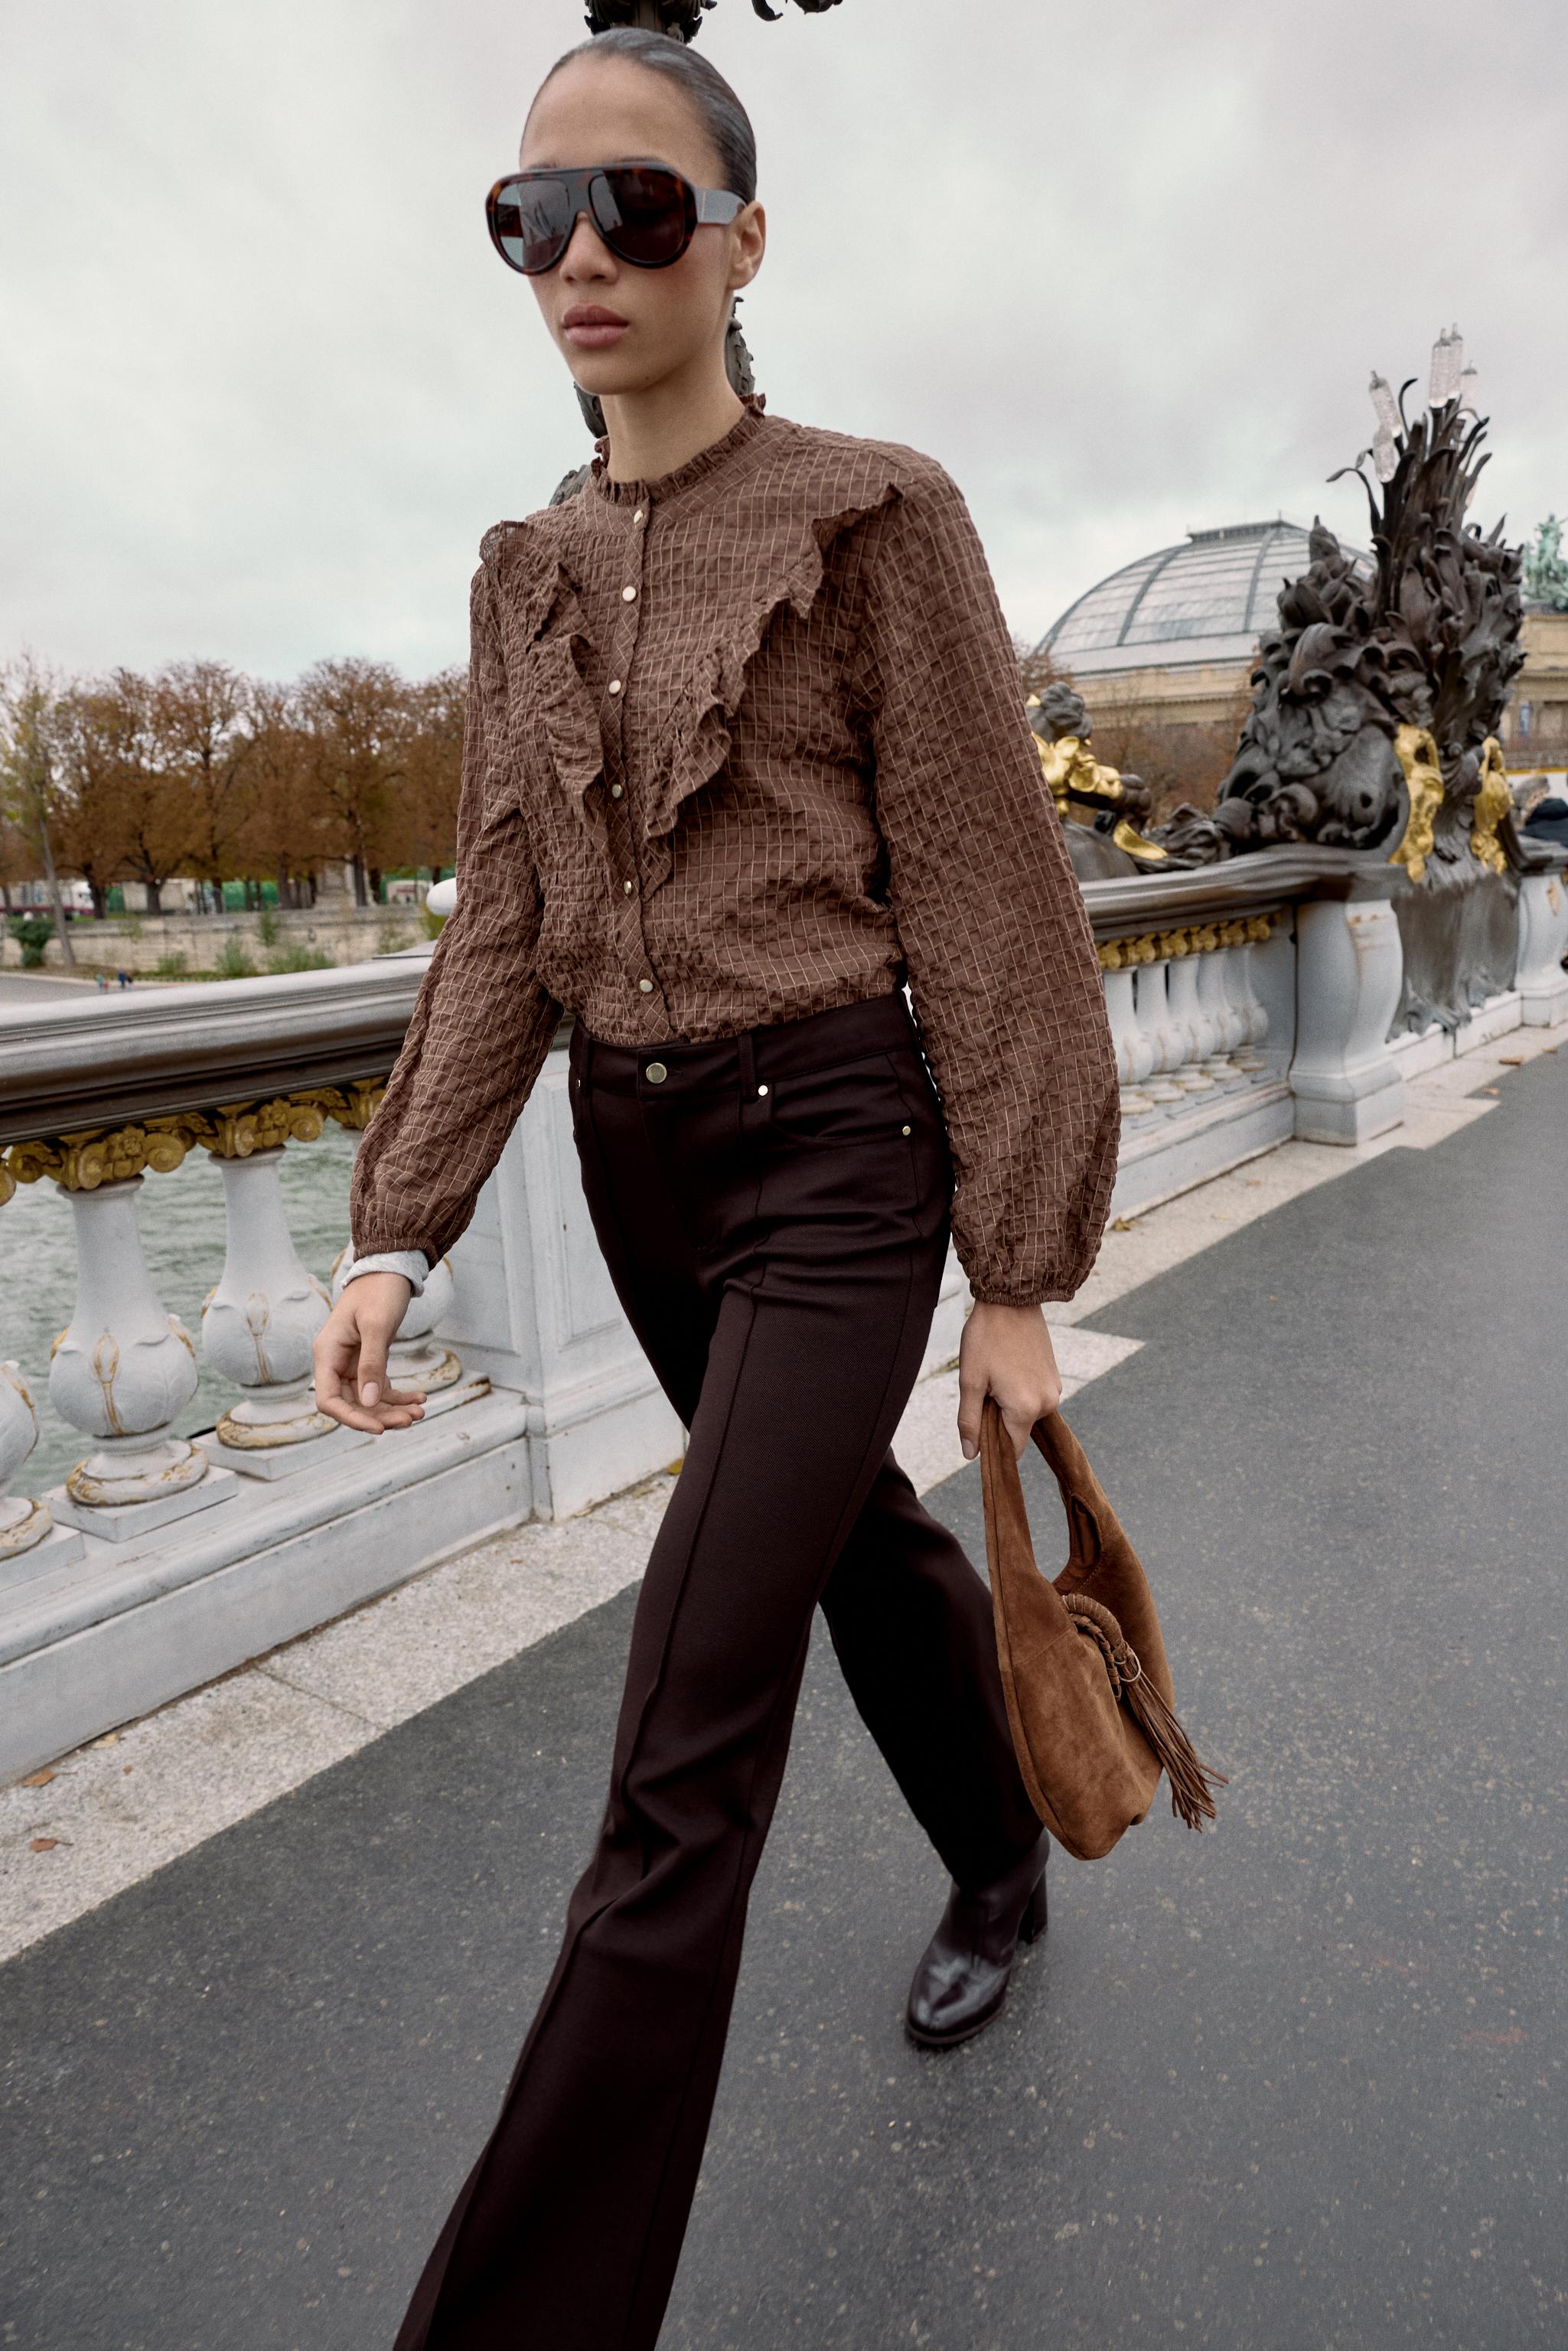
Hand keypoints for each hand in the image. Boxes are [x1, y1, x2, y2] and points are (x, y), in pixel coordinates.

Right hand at [313, 1271, 426, 1433]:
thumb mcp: (377, 1326)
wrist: (390, 1269)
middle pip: (351, 1404)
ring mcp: (352, 1363)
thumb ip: (372, 1364)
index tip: (379, 1428)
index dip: (351, 1418)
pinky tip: (420, 1399)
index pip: (329, 1400)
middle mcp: (336, 1362)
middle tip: (411, 1419)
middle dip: (380, 1415)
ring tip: (420, 1411)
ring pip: (368, 1400)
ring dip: (392, 1409)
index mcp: (328, 1353)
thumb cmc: (379, 1291)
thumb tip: (368, 1403)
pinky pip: (380, 1388)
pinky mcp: (369, 1361)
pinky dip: (399, 1396)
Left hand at [957, 1301, 1061, 1462]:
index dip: (992, 1444)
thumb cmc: (986, 1338)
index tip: (977, 1424)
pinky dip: (1019, 1392)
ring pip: (1026, 1413)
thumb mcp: (970, 1381)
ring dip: (1008, 1403)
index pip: (1012, 1449)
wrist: (1012, 1299)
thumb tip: (970, 1453)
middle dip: (998, 1418)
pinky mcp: (1055, 1377)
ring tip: (996, 1373)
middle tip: (983, 1388)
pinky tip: (1007, 1367)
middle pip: (1018, 1430)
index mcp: (1026, 1409)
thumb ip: (970, 1420)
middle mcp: (1047, 1403)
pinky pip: (1034, 1397)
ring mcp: (1054, 1389)